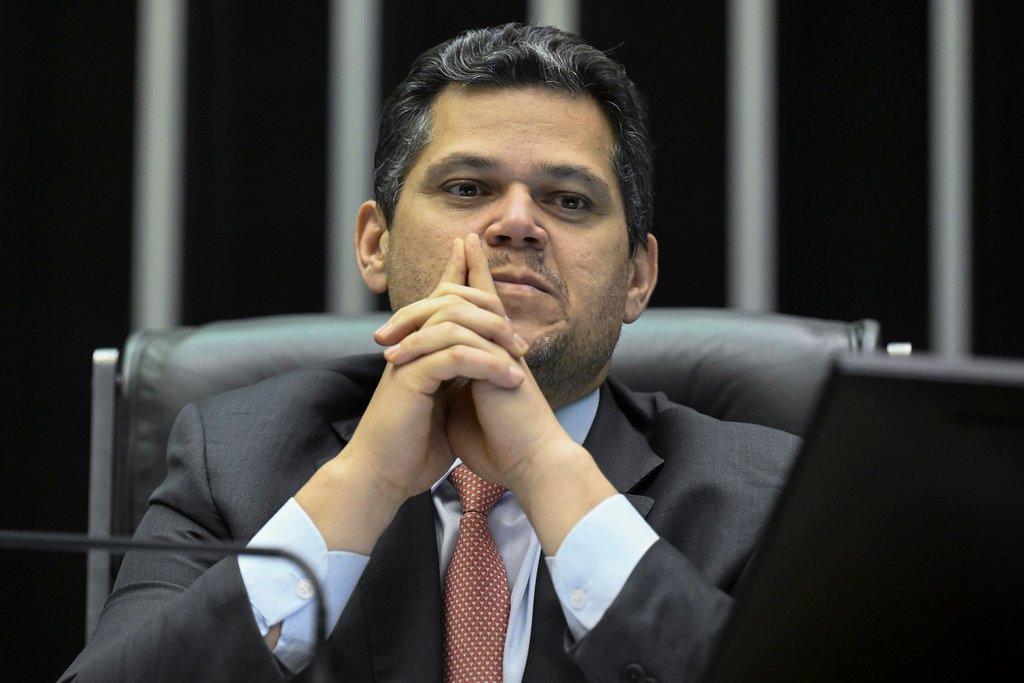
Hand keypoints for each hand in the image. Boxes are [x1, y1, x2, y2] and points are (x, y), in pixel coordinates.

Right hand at [295, 234, 528, 551]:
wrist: (381, 478)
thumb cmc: (411, 450)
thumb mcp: (443, 411)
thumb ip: (458, 385)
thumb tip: (486, 377)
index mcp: (416, 351)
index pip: (442, 305)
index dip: (468, 289)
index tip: (505, 305)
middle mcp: (409, 348)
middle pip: (450, 303)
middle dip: (491, 313)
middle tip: (520, 344)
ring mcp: (407, 360)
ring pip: (452, 324)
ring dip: (493, 339)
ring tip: (519, 361)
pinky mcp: (410, 379)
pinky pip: (454, 356)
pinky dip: (486, 364)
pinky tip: (508, 379)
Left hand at [384, 234, 616, 552]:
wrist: (528, 466)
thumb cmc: (498, 445)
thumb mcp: (462, 410)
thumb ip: (448, 388)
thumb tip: (427, 382)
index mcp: (488, 353)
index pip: (469, 311)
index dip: (450, 293)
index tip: (410, 306)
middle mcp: (494, 345)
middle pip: (461, 298)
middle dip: (425, 298)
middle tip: (386, 326)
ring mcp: (496, 348)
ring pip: (456, 309)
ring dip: (414, 320)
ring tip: (382, 340)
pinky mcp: (496, 360)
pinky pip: (456, 336)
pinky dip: (421, 343)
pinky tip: (397, 358)